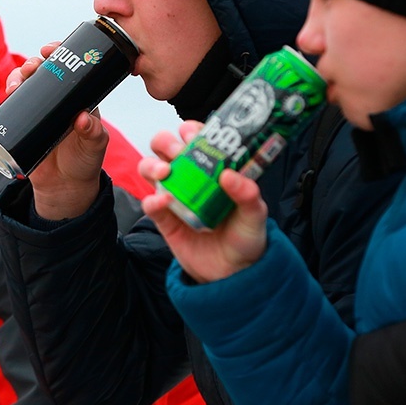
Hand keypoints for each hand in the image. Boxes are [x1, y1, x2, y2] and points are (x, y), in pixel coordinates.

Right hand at [6, 41, 106, 219]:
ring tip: (16, 85)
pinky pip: (14, 103)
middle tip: (32, 68)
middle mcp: (58, 98)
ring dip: (18, 76)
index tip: (50, 49)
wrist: (65, 186)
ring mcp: (40, 109)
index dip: (59, 53)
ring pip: (26, 83)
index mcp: (79, 96)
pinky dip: (8, 94)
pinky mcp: (24, 123)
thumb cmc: (85, 162)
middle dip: (34, 63)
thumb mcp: (94, 145)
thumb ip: (92, 133)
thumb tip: (82, 117)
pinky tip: (7, 93)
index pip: (69, 67)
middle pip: (43, 70)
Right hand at [139, 121, 268, 283]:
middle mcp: (189, 176)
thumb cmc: (246, 236)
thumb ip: (247, 194)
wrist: (234, 275)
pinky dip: (152, 200)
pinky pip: (150, 204)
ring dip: (152, 165)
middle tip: (177, 151)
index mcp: (212, 167)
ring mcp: (174, 196)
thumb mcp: (255, 215)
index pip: (196, 138)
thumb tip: (228, 175)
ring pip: (150, 168)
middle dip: (166, 142)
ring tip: (165, 173)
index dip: (191, 129)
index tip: (193, 133)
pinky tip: (164, 202)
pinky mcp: (164, 219)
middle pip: (165, 146)